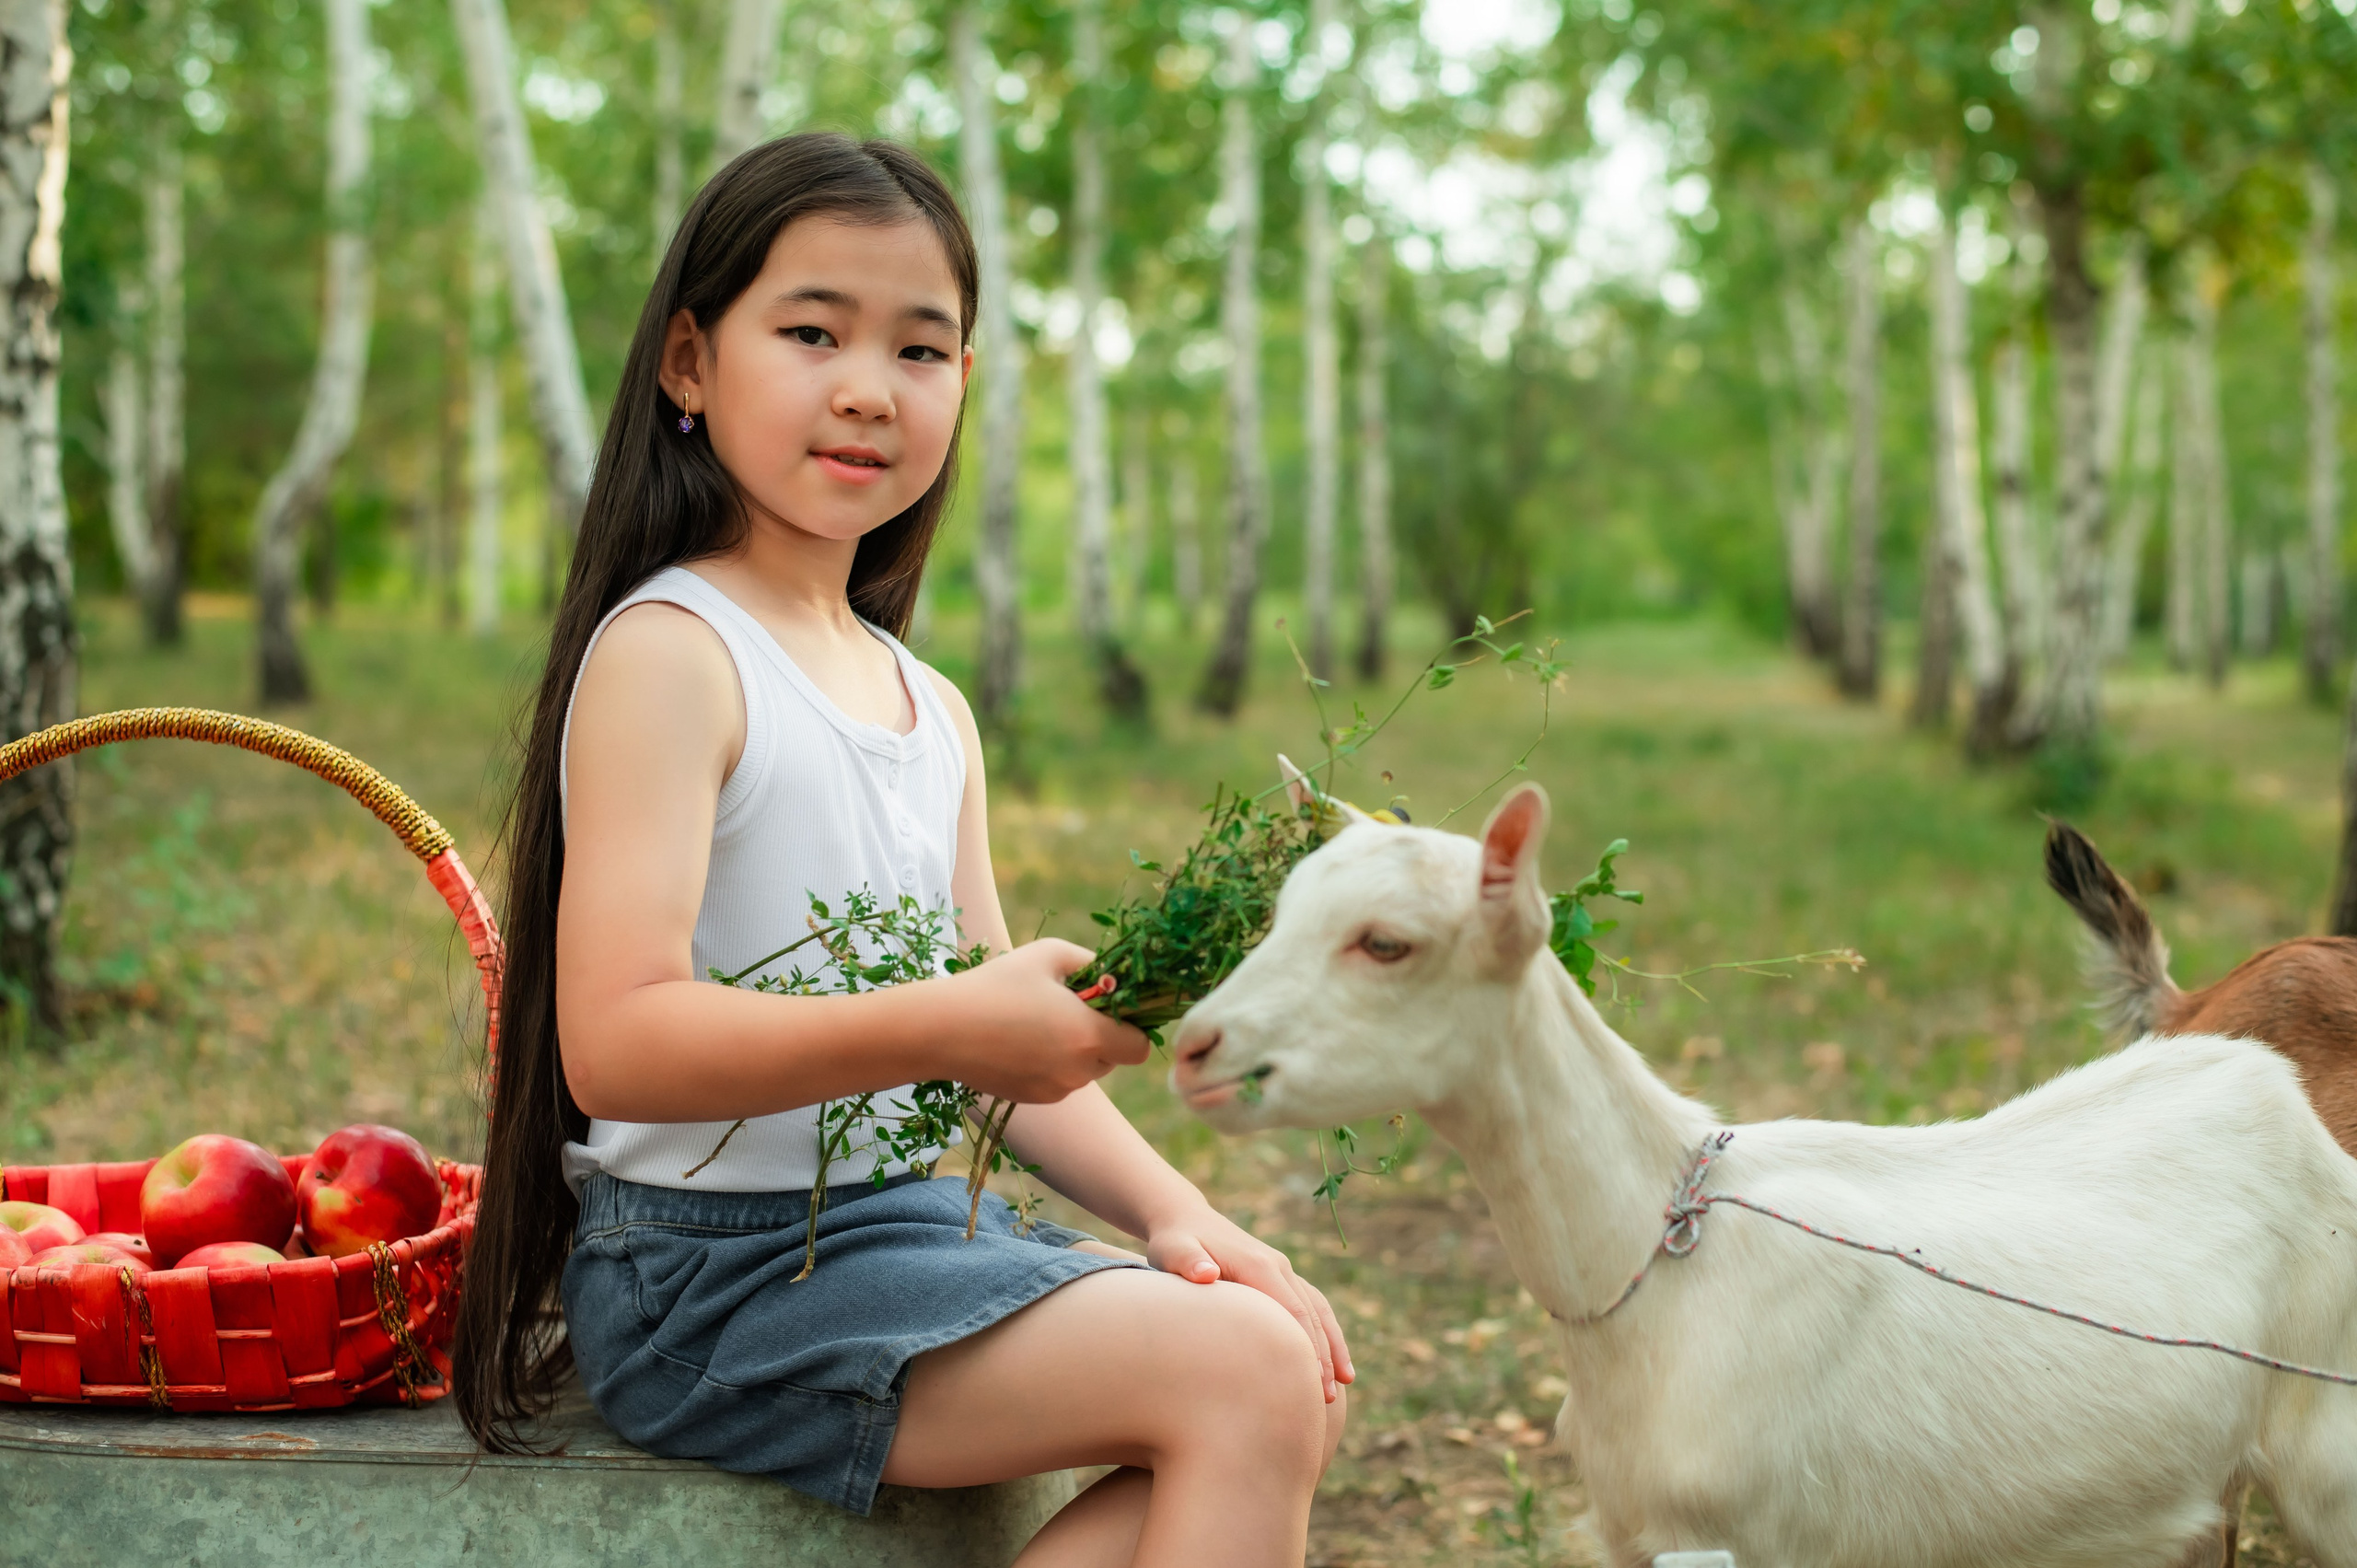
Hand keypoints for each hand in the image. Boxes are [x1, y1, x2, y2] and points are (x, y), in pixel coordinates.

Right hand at [933, 939, 1150, 1102]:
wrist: (941, 1029)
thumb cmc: (996, 984)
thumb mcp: (1048, 954)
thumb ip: (1090, 962)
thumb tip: (1110, 975)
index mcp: (1089, 1034)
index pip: (1140, 1046)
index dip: (1133, 1027)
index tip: (1112, 1008)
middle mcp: (1078, 1070)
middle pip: (1113, 1059)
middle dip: (1102, 1036)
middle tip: (1070, 1009)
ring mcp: (1055, 1089)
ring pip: (1085, 1071)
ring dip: (1076, 1051)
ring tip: (1039, 1023)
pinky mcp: (1033, 1099)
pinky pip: (1059, 1081)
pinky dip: (1052, 1064)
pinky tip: (1021, 1042)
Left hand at [1146, 1204, 1354, 1402]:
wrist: (1184, 1218)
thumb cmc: (1174, 1241)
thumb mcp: (1172, 1249)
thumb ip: (1186, 1261)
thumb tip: (1206, 1274)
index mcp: (1258, 1264)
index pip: (1292, 1311)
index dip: (1305, 1347)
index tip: (1311, 1382)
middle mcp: (1278, 1266)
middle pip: (1310, 1315)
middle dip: (1323, 1356)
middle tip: (1326, 1400)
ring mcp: (1282, 1270)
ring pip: (1318, 1310)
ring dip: (1333, 1346)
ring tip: (1343, 1385)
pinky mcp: (1279, 1277)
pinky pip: (1312, 1305)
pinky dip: (1327, 1331)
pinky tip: (1332, 1358)